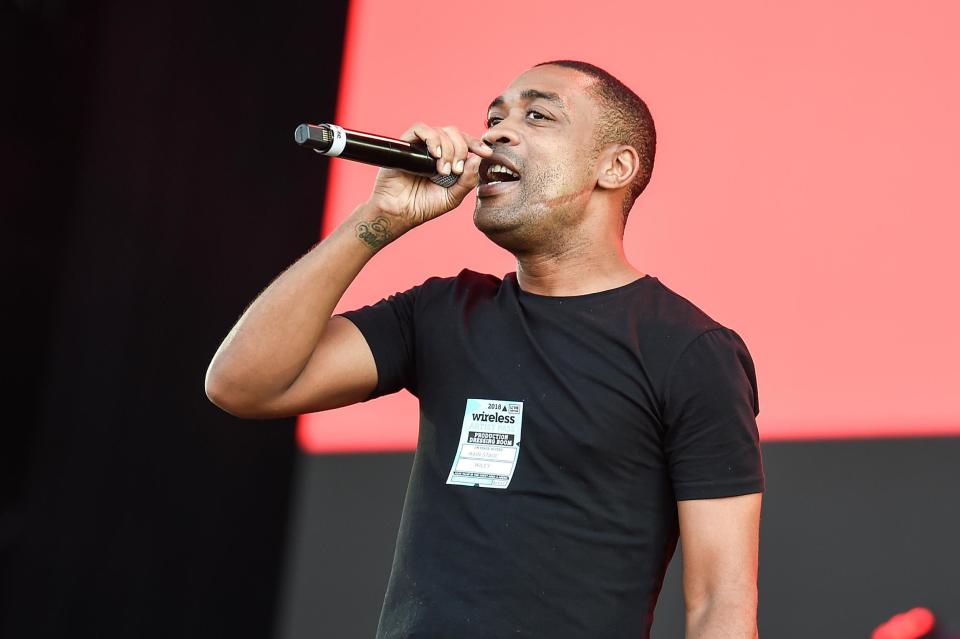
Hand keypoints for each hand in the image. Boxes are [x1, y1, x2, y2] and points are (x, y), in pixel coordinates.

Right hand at [367, 123, 492, 229]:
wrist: (399, 212)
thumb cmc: (424, 206)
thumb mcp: (453, 197)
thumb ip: (467, 181)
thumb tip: (477, 160)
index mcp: (449, 159)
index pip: (465, 143)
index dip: (477, 144)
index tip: (486, 153)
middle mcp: (436, 150)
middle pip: (455, 133)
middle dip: (460, 150)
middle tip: (455, 170)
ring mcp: (421, 146)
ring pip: (440, 131)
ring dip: (447, 148)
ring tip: (443, 170)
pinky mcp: (406, 144)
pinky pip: (420, 129)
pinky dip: (431, 138)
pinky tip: (435, 154)